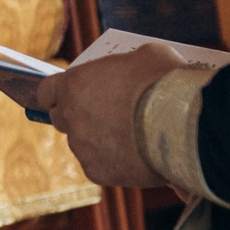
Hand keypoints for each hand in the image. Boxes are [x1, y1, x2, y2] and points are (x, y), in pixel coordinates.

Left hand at [34, 41, 184, 187]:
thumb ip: (126, 63)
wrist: (184, 124)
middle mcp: (70, 117)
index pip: (46, 91)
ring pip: (83, 145)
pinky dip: (114, 162)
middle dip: (78, 116)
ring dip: (99, 141)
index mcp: (73, 84)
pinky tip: (138, 155)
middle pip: (61, 119)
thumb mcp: (147, 55)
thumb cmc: (166, 81)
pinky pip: (100, 167)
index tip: (71, 95)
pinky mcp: (98, 173)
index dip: (59, 93)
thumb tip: (130, 71)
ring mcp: (82, 148)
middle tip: (104, 115)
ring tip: (131, 137)